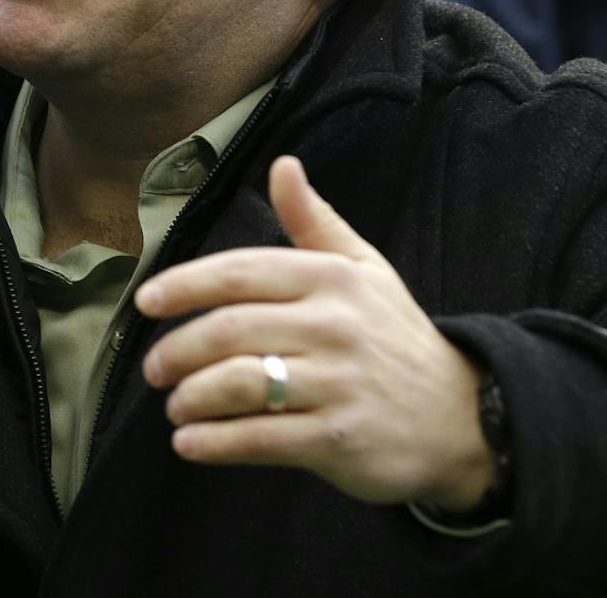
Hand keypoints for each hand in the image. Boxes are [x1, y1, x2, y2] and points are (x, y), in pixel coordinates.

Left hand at [134, 156, 494, 509]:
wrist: (461, 417)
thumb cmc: (394, 336)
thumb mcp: (364, 269)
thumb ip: (314, 222)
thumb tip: (282, 164)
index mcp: (331, 279)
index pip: (240, 272)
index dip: (185, 285)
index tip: (145, 302)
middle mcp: (333, 326)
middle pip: (229, 330)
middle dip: (177, 350)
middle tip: (153, 368)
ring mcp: (337, 384)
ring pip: (239, 384)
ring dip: (191, 397)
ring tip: (175, 406)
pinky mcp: (339, 438)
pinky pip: (261, 438)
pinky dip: (216, 442)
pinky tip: (189, 443)